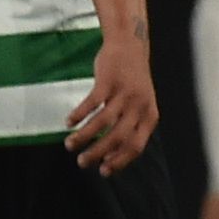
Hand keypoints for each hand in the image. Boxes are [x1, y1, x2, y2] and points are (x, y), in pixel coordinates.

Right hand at [68, 33, 158, 172]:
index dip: (119, 161)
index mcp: (149, 115)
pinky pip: (91, 104)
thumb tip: (112, 154)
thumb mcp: (140, 105)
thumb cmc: (132, 80)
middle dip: (98, 154)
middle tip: (82, 162)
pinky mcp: (108, 82)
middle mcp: (139, 106)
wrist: (130, 47)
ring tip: (69, 145)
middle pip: (117, 138)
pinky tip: (68, 122)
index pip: (136, 146)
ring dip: (84, 137)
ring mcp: (124, 93)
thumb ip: (131, 126)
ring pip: (102, 123)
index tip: (103, 171)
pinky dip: (78, 115)